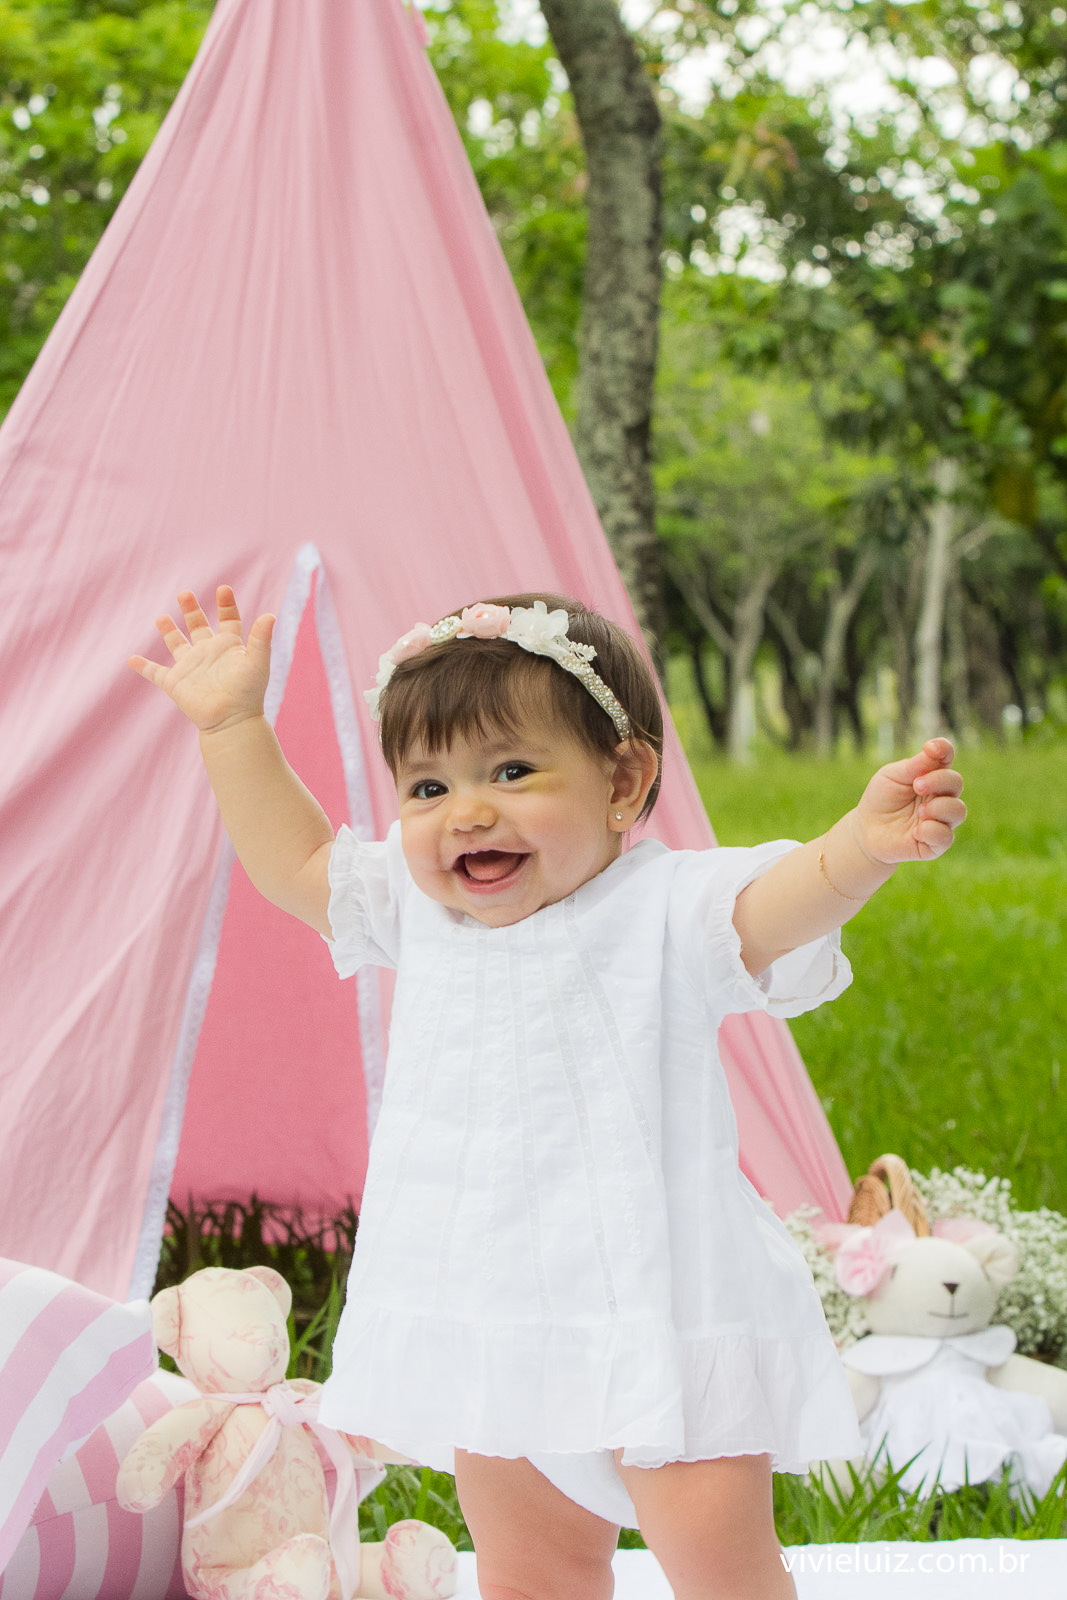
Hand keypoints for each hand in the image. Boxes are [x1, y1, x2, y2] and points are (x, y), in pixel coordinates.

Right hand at [128, 586, 274, 732]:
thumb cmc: (248, 692)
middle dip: (191, 610)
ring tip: (162, 617)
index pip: (228, 620)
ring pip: (176, 644)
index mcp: (228, 646)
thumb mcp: (257, 661)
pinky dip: (143, 666)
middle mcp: (208, 653)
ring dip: (168, 631)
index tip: (223, 588)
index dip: (226, 604)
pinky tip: (131, 659)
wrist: (231, 721)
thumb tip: (270, 615)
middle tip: (185, 593)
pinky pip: (154, 673)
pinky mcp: (174, 682)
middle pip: (198, 626)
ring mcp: (190, 667)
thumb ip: (261, 638)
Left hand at [853, 737, 965, 864]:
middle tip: (916, 785)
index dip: (944, 750)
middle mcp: (941, 796)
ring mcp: (941, 820)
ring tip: (920, 811)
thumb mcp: (891, 777)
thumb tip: (933, 752)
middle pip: (956, 782)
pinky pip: (946, 836)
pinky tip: (916, 832)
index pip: (946, 758)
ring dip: (939, 807)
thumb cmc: (881, 799)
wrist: (866, 830)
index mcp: (931, 776)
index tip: (930, 748)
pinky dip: (932, 831)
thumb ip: (912, 766)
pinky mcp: (935, 843)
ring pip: (958, 810)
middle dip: (938, 781)